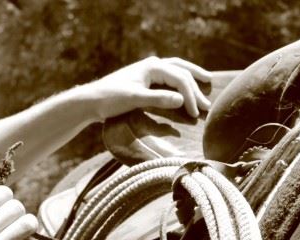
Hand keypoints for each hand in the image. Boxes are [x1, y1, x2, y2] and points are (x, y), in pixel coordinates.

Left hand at [81, 56, 212, 121]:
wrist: (91, 101)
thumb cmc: (111, 99)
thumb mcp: (135, 99)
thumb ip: (158, 99)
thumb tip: (182, 100)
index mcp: (152, 66)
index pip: (180, 79)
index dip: (190, 96)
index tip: (196, 113)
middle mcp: (153, 65)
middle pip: (182, 71)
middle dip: (196, 87)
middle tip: (208, 105)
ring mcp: (150, 71)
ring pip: (177, 71)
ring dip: (192, 79)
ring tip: (207, 82)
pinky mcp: (146, 80)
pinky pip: (170, 78)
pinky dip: (181, 83)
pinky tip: (187, 89)